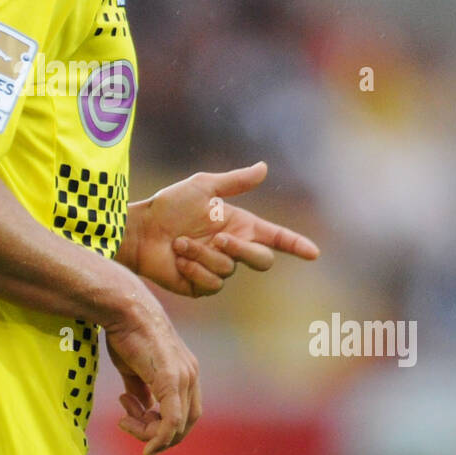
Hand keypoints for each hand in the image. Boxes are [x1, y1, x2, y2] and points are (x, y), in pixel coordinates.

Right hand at [103, 290, 201, 454]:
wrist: (124, 308)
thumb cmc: (126, 332)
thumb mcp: (133, 366)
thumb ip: (141, 389)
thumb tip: (142, 408)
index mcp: (187, 370)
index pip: (185, 412)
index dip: (160, 424)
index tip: (129, 413)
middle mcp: (191, 375)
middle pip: (185, 424)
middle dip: (157, 434)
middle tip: (127, 422)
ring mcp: (184, 377)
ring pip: (176, 427)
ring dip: (148, 433)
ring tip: (124, 418)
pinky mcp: (171, 380)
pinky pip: (171, 421)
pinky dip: (159, 439)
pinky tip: (146, 447)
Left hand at [132, 161, 318, 297]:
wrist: (141, 231)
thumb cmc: (169, 206)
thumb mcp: (203, 187)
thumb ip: (235, 182)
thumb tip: (264, 167)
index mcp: (239, 226)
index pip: (275, 238)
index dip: (295, 245)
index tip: (314, 253)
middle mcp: (233, 249)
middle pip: (262, 260)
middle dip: (242, 250)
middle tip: (219, 239)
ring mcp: (218, 270)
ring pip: (229, 269)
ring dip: (202, 254)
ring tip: (180, 243)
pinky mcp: (201, 287)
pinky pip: (211, 284)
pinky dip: (194, 268)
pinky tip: (178, 259)